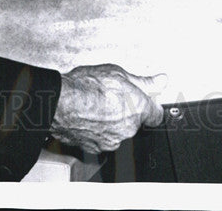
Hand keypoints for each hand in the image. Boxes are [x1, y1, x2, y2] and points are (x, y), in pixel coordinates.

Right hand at [49, 64, 165, 153]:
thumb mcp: (118, 74)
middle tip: (112, 95)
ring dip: (112, 121)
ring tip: (96, 104)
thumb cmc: (86, 86)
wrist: (60, 103)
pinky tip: (88, 115)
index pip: (156, 115)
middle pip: (135, 122)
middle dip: (127, 110)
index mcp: (138, 110)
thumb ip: (143, 81)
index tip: (143, 99)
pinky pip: (102, 138)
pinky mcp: (96, 147)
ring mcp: (112, 141)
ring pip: (118, 131)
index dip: (149, 105)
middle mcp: (128, 129)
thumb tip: (161, 81)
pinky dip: (98, 129)